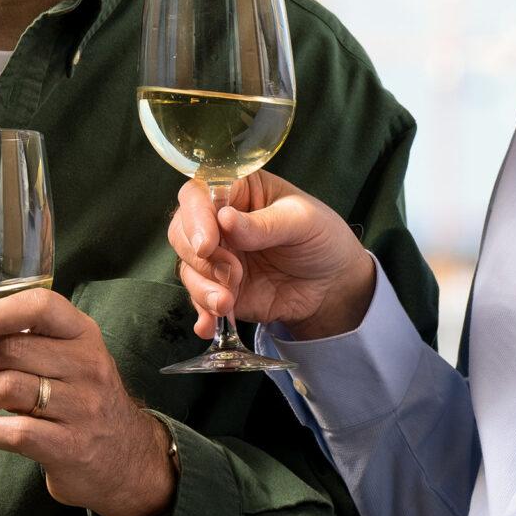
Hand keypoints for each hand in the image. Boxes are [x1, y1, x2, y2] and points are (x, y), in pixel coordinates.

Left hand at [0, 288, 175, 515]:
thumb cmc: (76, 402)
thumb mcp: (48, 365)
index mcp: (81, 334)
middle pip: (10, 350)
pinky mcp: (71, 445)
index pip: (40, 306)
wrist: (127, 460)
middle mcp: (86, 363)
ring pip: (8, 389)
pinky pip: (16, 432)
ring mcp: (82, 405)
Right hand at [166, 171, 375, 341]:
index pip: (200, 194)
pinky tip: (209, 325)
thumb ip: (264, 224)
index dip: (196, 216)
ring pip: (188, 267)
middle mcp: (220, 221)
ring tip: (227, 302)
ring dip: (202, 288)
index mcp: (240, 190)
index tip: (207, 243)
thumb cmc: (322, 238)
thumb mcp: (302, 222)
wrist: (334, 286)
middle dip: (199, 256)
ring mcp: (219, 256)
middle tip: (231, 272)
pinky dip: (202, 312)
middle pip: (182, 231)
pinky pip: (199, 299)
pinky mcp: (221, 288)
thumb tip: (224, 219)